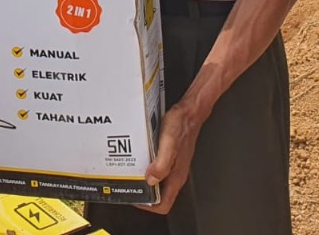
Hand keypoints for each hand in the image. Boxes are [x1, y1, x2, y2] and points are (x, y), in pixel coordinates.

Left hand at [137, 100, 204, 214]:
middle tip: (129, 184)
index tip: (136, 198)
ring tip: (131, 173)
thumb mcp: (169, 144)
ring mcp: (173, 166)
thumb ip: (161, 164)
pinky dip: (147, 168)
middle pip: (159, 195)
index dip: (149, 206)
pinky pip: (157, 169)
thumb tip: (151, 180)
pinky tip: (139, 159)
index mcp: (176, 176)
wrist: (189, 112)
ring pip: (158, 182)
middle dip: (143, 193)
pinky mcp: (170, 157)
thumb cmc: (181, 126)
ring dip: (144, 180)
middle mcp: (175, 174)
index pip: (164, 204)